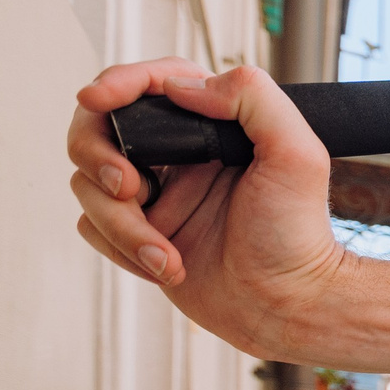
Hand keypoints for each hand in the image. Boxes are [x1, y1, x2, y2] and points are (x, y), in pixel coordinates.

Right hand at [66, 61, 348, 356]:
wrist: (286, 306)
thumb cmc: (298, 235)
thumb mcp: (297, 154)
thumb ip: (252, 98)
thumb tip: (182, 85)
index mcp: (212, 127)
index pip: (150, 85)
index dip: (116, 84)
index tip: (97, 98)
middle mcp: (177, 155)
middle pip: (98, 128)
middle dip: (99, 156)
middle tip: (129, 187)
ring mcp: (155, 194)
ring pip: (90, 184)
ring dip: (122, 223)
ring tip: (167, 254)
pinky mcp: (138, 232)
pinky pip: (93, 227)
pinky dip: (122, 248)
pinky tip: (167, 266)